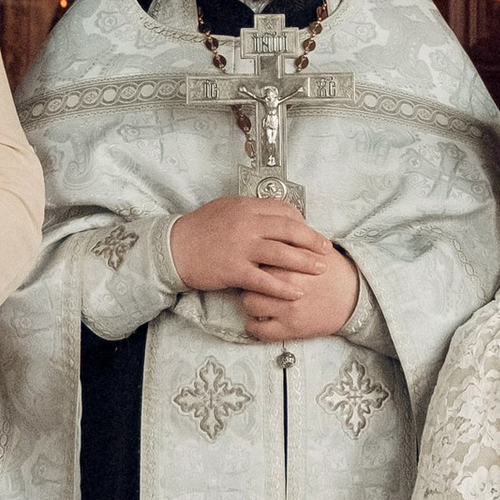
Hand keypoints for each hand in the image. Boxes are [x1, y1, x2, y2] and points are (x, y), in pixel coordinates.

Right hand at [170, 197, 317, 294]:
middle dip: (312, 240)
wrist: (173, 247)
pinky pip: (264, 280)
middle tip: (326, 249)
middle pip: (289, 230)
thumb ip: (250, 210)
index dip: (301, 221)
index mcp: (246, 207)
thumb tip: (274, 212)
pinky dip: (282, 287)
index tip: (309, 231)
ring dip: (305, 263)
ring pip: (282, 254)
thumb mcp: (225, 208)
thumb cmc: (199, 228)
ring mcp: (241, 248)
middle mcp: (246, 225)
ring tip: (320, 269)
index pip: (283, 210)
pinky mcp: (234, 270)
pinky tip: (296, 292)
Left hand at [240, 231, 361, 344]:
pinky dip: (254, 327)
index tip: (253, 260)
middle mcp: (288, 285)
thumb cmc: (331, 271)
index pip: (258, 256)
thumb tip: (266, 228)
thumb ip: (290, 239)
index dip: (253, 257)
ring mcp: (288, 309)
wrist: (354, 297)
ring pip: (249, 304)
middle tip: (252, 279)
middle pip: (249, 279)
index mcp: (293, 262)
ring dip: (250, 302)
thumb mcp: (313, 248)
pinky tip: (257, 321)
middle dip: (248, 278)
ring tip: (256, 299)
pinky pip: (259, 330)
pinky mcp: (291, 329)